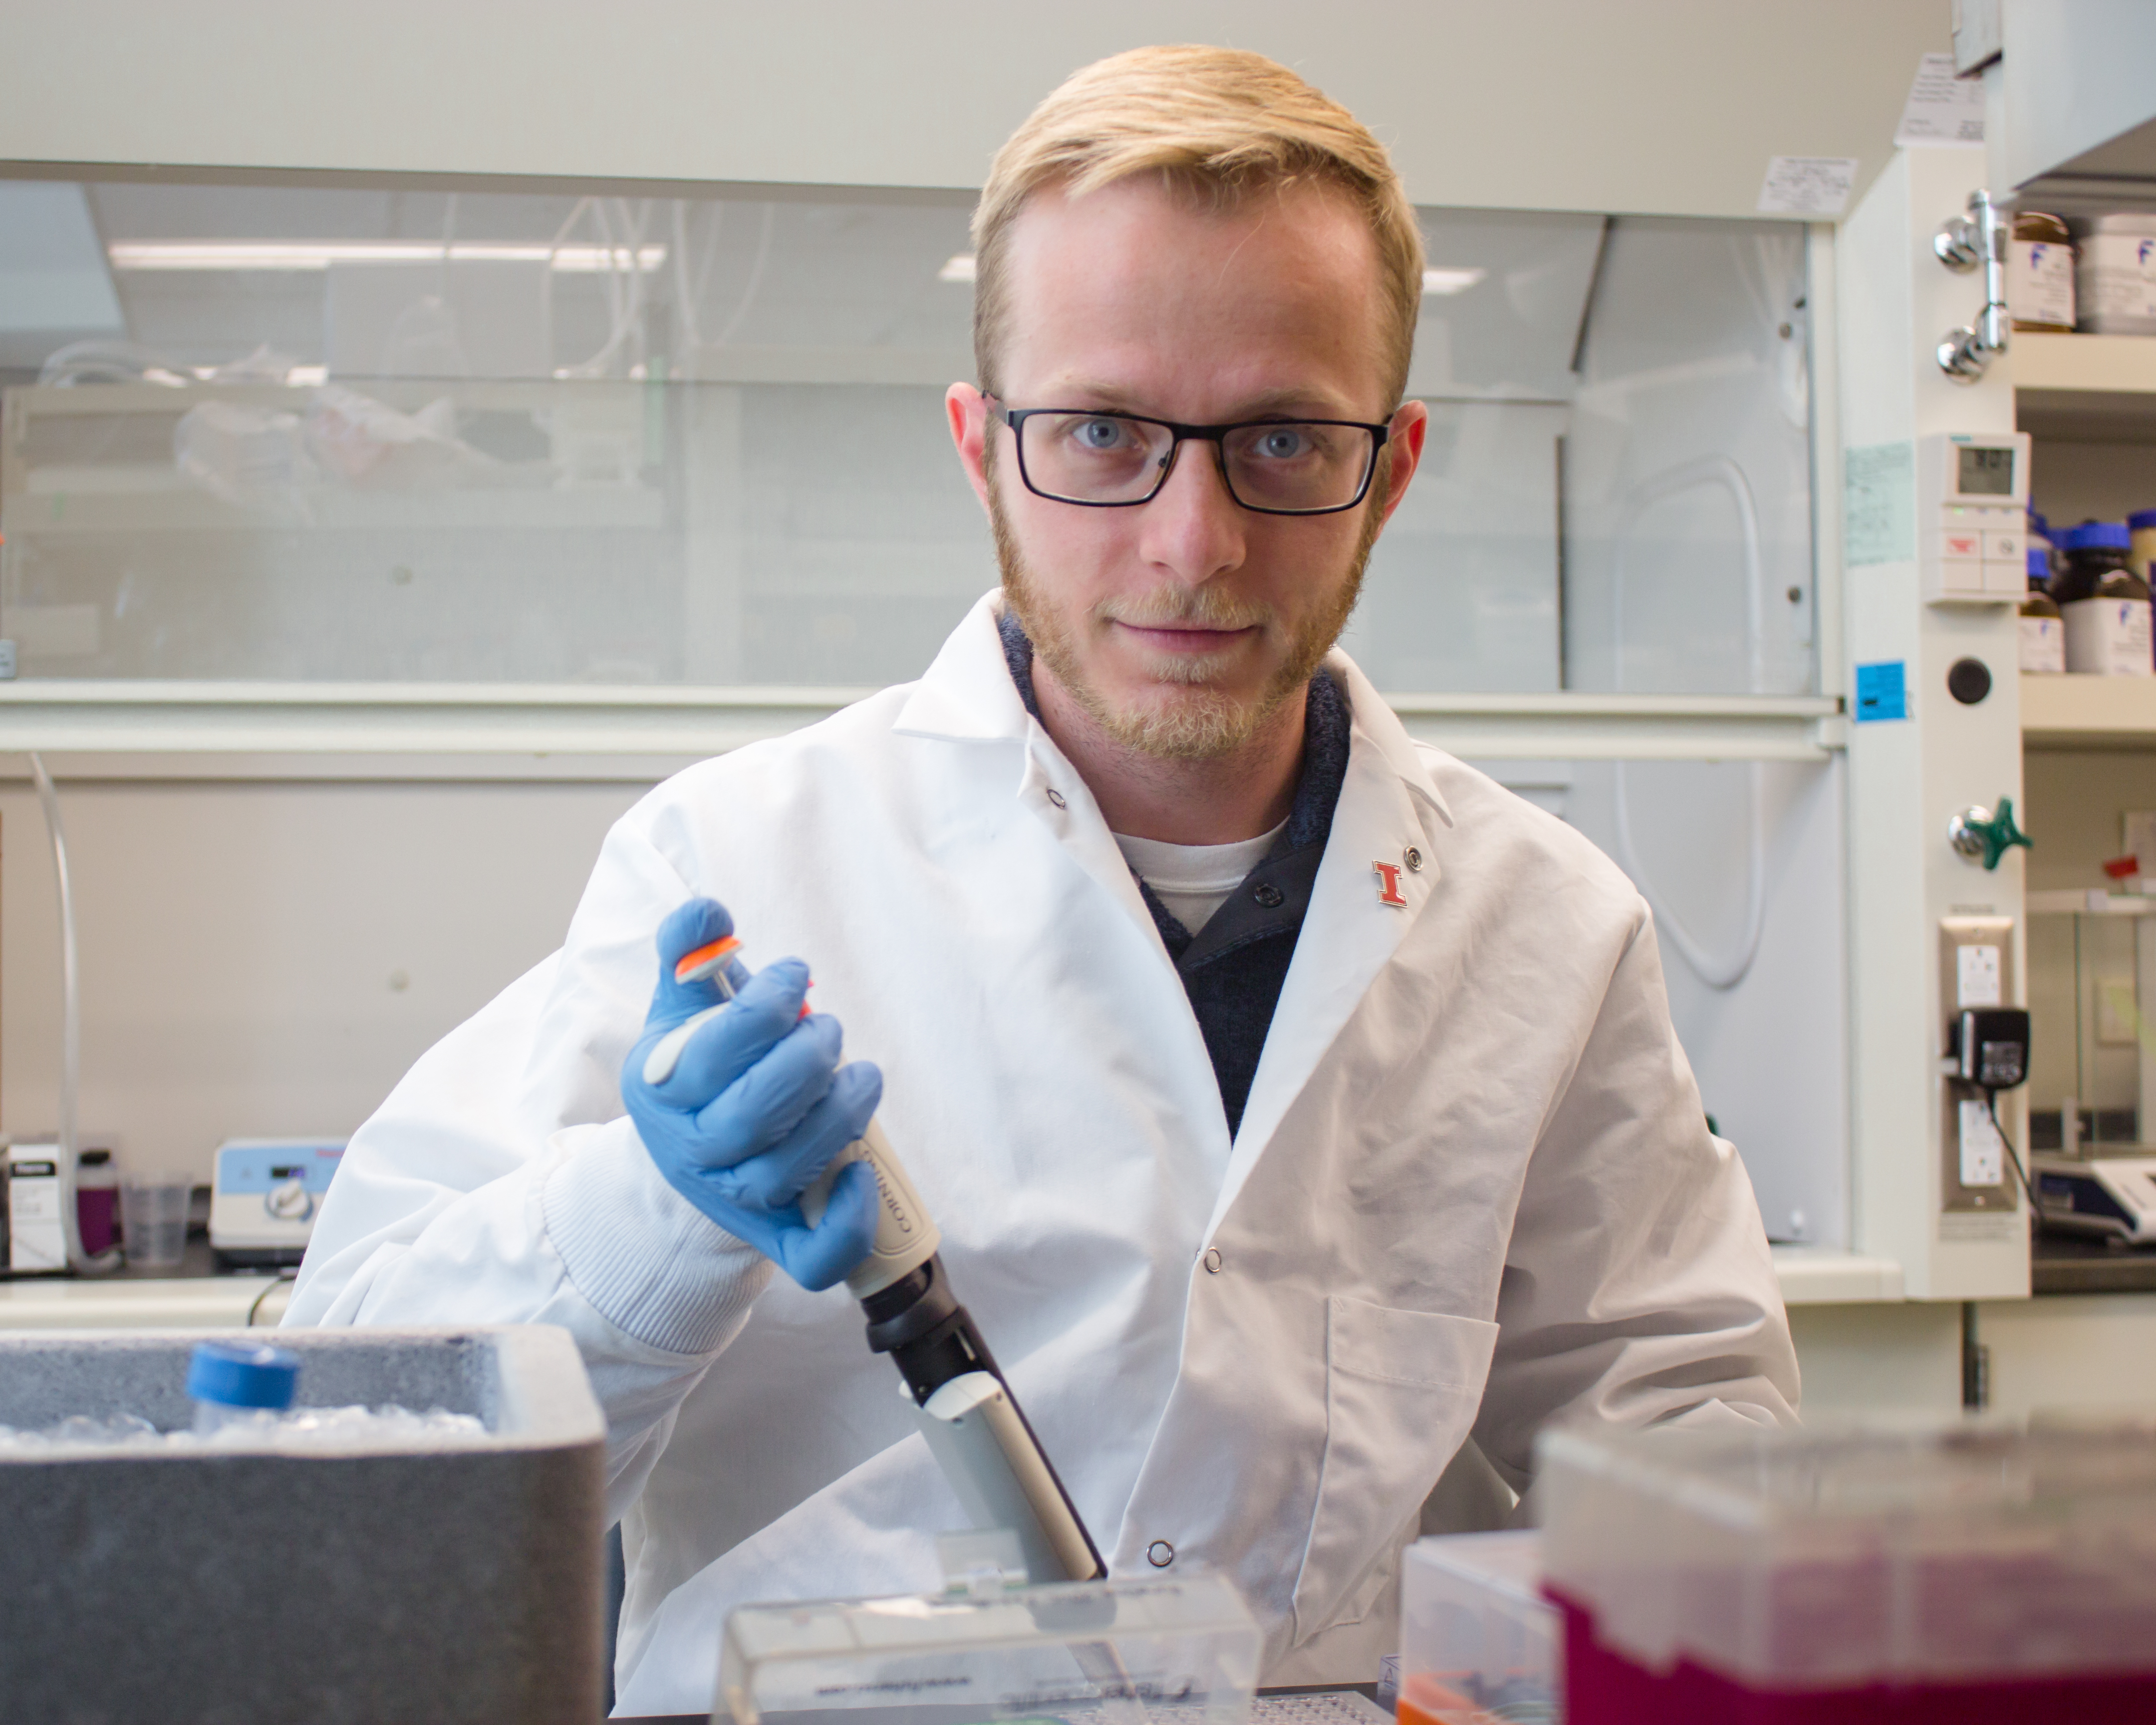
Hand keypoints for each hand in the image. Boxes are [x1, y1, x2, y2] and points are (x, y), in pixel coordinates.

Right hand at [622, 898, 881, 1290]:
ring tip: (863, 1075)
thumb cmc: (699, 1069)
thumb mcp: (681, 1009)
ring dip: (840, 1115)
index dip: (764, 1008)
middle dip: (807, 1060)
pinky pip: (812, 1255)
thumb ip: (690, 953)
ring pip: (789, 1170)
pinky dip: (844, 1220)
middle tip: (829, 1029)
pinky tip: (861, 1170)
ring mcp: (733, 1201)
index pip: (713, 1051)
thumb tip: (707, 912)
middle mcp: (692, 1151)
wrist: (689, 1156)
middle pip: (753, 1114)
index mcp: (660, 1089)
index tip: (796, 977)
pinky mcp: (776, 1238)